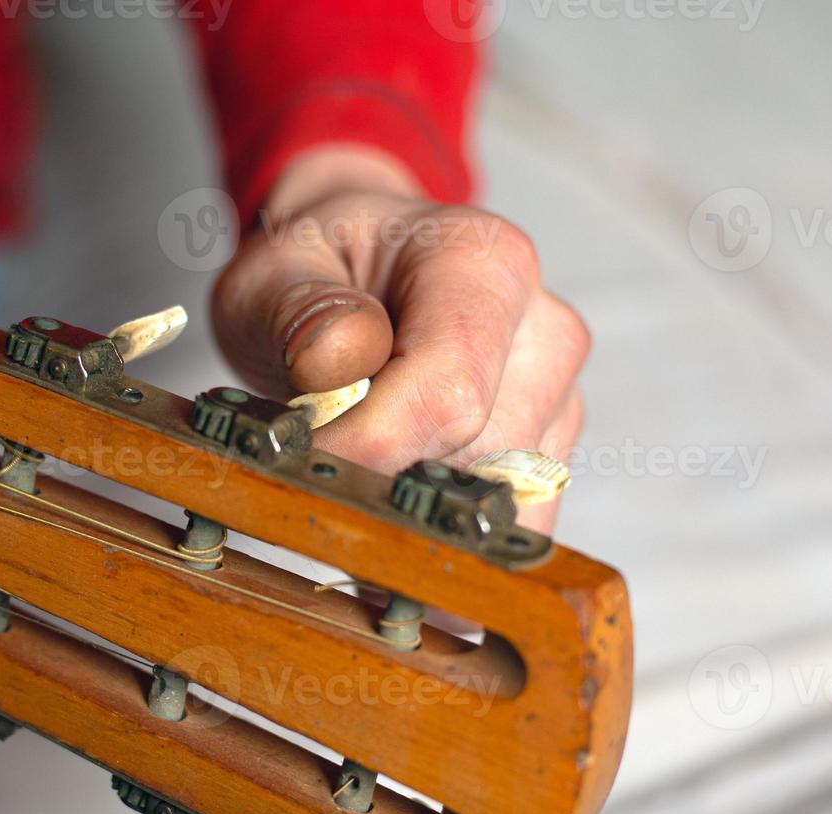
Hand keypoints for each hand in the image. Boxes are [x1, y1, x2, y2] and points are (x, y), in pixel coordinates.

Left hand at [210, 146, 589, 532]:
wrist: (358, 266)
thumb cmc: (324, 266)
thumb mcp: (276, 267)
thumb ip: (296, 309)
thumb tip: (335, 360)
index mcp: (487, 267)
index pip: (449, 395)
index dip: (367, 445)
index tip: (300, 455)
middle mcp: (543, 332)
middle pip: (472, 459)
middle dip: (383, 476)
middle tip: (313, 453)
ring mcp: (555, 398)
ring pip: (493, 503)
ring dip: (411, 506)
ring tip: (353, 456)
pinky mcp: (547, 453)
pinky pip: (508, 523)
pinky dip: (442, 531)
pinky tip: (391, 499)